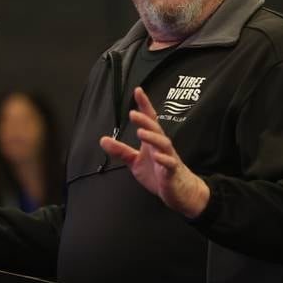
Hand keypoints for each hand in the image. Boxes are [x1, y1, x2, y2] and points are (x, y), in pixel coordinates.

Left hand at [100, 86, 209, 218]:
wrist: (180, 190)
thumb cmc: (158, 173)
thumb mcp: (135, 162)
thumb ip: (121, 151)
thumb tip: (103, 140)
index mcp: (153, 142)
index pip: (150, 119)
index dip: (144, 105)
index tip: (138, 91)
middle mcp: (161, 146)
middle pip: (155, 129)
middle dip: (145, 120)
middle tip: (133, 113)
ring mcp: (169, 158)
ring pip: (163, 144)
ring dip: (152, 137)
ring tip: (141, 132)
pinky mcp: (172, 172)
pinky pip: (170, 164)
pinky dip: (164, 160)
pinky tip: (157, 157)